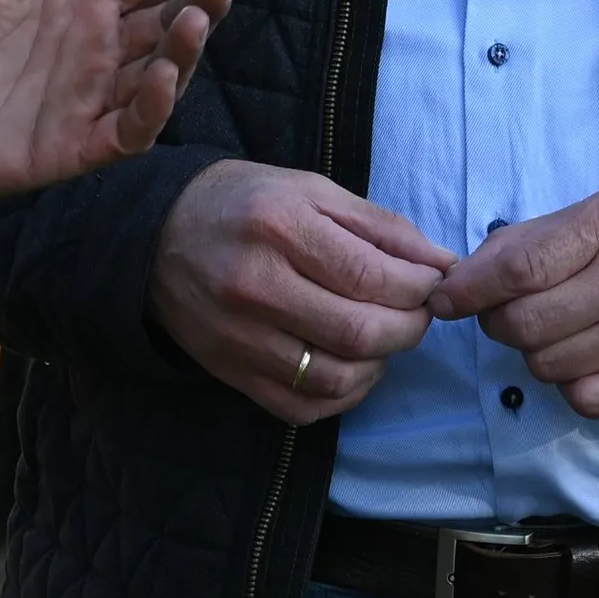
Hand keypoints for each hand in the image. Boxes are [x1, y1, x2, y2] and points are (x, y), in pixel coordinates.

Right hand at [151, 161, 453, 424]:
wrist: (156, 234)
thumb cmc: (244, 202)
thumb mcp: (311, 190)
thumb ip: (380, 226)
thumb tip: (442, 262)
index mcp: (281, 227)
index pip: (373, 276)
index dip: (421, 287)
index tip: (434, 282)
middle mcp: (257, 286)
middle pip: (361, 332)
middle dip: (410, 328)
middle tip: (419, 313)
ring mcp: (240, 337)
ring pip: (336, 377)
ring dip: (381, 364)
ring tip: (385, 338)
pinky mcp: (230, 372)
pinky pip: (302, 407)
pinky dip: (343, 395)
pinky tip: (353, 367)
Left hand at [431, 189, 598, 417]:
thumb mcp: (591, 215)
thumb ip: (525, 243)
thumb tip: (459, 281)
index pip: (519, 269)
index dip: (469, 291)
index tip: (444, 301)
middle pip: (524, 324)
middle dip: (500, 323)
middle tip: (510, 314)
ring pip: (546, 366)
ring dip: (536, 353)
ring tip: (558, 332)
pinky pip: (583, 398)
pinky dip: (571, 384)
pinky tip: (585, 358)